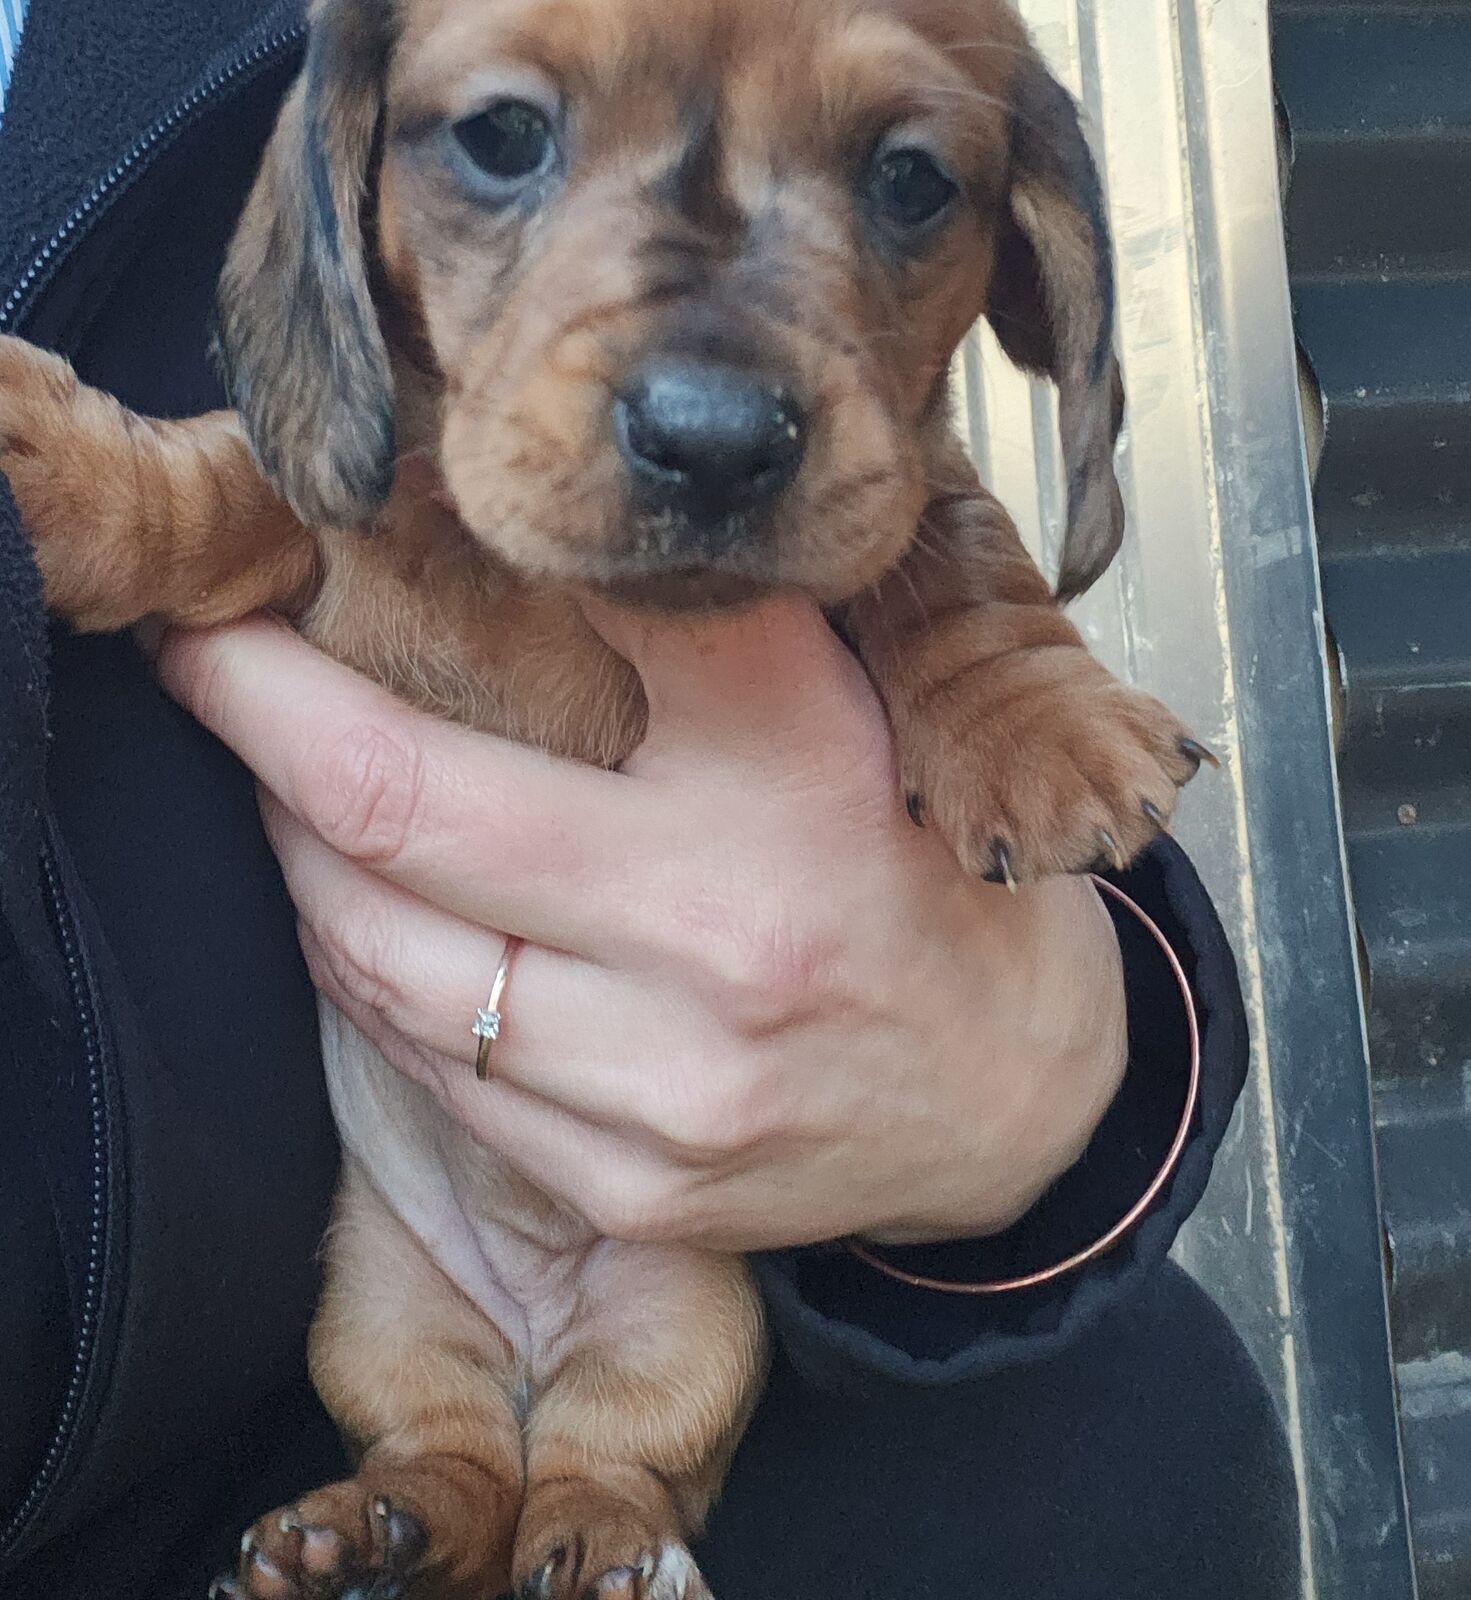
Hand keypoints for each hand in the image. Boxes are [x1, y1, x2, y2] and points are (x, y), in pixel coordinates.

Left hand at [156, 599, 1126, 1252]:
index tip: (259, 584)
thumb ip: (704, 622)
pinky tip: (369, 920)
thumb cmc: (922, 866)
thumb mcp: (854, 705)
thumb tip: (531, 526)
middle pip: (396, 817)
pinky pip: (434, 1072)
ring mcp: (666, 1086)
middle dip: (261, 725)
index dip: (358, 629)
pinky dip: (374, 979)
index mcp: (790, 777)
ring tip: (282, 788)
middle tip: (209, 668)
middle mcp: (721, 937)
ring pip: (380, 959)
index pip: (569, 641)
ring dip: (300, 858)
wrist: (1020, 1091)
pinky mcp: (632, 1187)